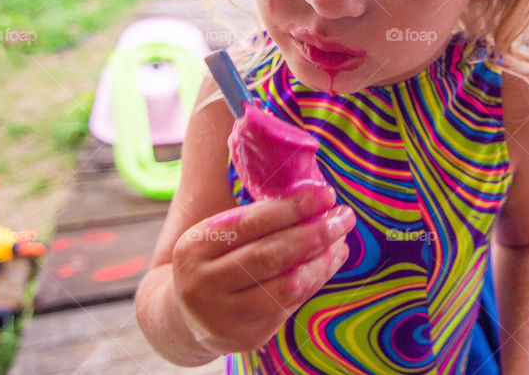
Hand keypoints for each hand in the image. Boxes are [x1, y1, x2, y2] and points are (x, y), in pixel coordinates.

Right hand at [171, 183, 354, 353]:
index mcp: (194, 246)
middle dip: (314, 232)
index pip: (252, 222)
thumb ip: (252, 215)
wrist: (184, 317)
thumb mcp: (214, 234)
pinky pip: (291, 305)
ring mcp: (224, 315)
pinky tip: (329, 261)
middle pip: (271, 254)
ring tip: (341, 239)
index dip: (293, 207)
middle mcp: (203, 283)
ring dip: (321, 259)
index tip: (326, 194)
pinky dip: (315, 280)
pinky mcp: (246, 337)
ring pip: (286, 285)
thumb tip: (309, 191)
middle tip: (344, 216)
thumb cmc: (211, 262)